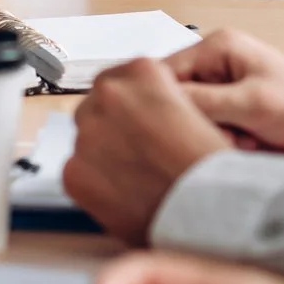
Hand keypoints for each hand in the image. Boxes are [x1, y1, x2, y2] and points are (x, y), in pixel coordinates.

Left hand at [62, 58, 234, 243]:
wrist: (208, 211)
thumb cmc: (209, 167)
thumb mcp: (195, 110)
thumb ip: (158, 99)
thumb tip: (142, 109)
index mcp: (142, 72)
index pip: (123, 77)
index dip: (134, 104)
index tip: (142, 120)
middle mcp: (109, 96)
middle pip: (99, 104)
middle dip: (114, 125)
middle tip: (139, 150)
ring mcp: (86, 133)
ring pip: (86, 138)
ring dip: (104, 152)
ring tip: (136, 175)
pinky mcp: (73, 172)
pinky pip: (77, 171)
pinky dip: (95, 182)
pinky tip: (123, 193)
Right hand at [165, 29, 283, 158]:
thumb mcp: (252, 103)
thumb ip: (199, 101)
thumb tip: (151, 103)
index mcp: (218, 48)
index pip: (160, 73)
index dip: (157, 104)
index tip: (163, 130)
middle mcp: (216, 69)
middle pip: (172, 101)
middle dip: (191, 125)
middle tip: (225, 136)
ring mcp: (225, 97)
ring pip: (189, 125)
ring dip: (209, 140)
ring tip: (242, 144)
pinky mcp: (234, 122)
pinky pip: (208, 139)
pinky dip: (221, 149)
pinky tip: (246, 152)